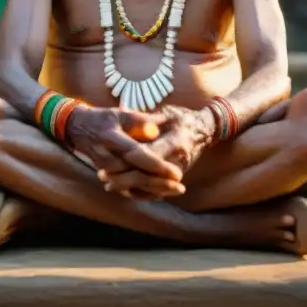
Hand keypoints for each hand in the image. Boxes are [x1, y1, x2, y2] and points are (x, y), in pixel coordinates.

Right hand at [66, 106, 184, 199]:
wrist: (80, 130)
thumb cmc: (104, 119)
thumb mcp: (121, 113)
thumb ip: (141, 120)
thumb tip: (161, 125)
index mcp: (111, 138)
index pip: (136, 155)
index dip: (156, 165)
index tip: (175, 172)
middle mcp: (107, 158)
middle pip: (136, 175)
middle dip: (160, 182)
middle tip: (181, 185)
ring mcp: (106, 170)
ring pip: (133, 186)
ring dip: (155, 189)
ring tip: (177, 190)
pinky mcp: (108, 177)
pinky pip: (127, 190)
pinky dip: (145, 193)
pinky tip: (162, 193)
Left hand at [101, 106, 215, 196]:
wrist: (204, 131)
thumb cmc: (183, 119)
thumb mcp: (168, 113)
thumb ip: (149, 119)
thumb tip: (126, 118)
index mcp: (176, 142)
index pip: (150, 155)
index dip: (129, 159)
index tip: (111, 159)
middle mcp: (178, 160)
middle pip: (146, 175)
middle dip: (123, 178)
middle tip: (102, 175)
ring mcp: (177, 172)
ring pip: (149, 187)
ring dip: (128, 187)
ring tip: (107, 184)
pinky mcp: (175, 180)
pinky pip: (155, 192)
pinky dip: (138, 193)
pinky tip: (122, 190)